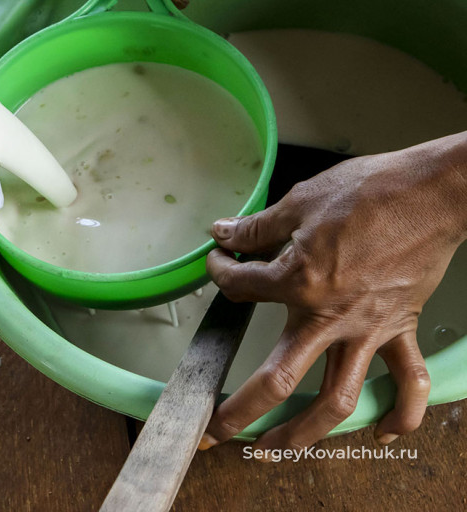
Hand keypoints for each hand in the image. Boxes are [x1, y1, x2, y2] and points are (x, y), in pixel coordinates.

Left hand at [202, 133, 466, 452]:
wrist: (430, 194)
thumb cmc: (370, 193)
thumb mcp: (300, 201)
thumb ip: (257, 227)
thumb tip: (224, 232)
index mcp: (299, 282)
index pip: (241, 289)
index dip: (220, 273)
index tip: (218, 263)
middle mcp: (329, 317)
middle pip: (278, 380)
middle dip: (241, 411)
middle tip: (214, 430)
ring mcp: (367, 331)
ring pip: (334, 400)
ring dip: (303, 433)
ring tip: (275, 450)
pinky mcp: (400, 329)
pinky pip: (405, 382)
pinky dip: (399, 412)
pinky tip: (383, 430)